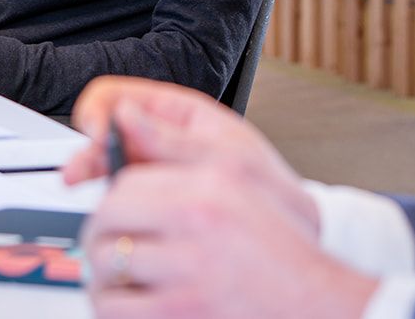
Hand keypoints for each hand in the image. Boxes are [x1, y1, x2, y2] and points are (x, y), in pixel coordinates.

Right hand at [63, 77, 317, 237]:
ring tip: (100, 199)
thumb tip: (125, 113)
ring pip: (105, 166)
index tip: (95, 134)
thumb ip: (172, 139)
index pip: (115, 95)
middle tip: (76, 176)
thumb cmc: (262, 183)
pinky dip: (112, 203)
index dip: (97, 112)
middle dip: (87, 151)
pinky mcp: (150, 200)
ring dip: (96, 178)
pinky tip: (117, 213)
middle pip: (102, 133)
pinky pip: (119, 196)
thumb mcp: (222, 156)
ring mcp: (151, 169)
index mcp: (176, 113)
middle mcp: (157, 137)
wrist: (283, 224)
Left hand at [82, 160, 376, 318]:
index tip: (117, 214)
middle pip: (107, 221)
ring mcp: (187, 271)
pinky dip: (114, 308)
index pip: (125, 182)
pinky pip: (117, 309)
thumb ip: (175, 146)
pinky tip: (127, 304)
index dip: (114, 198)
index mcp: (206, 185)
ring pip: (106, 267)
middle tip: (110, 247)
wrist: (313, 300)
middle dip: (101, 236)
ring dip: (103, 277)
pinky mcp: (179, 312)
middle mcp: (195, 222)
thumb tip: (123, 115)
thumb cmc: (281, 245)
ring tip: (119, 280)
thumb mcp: (238, 177)